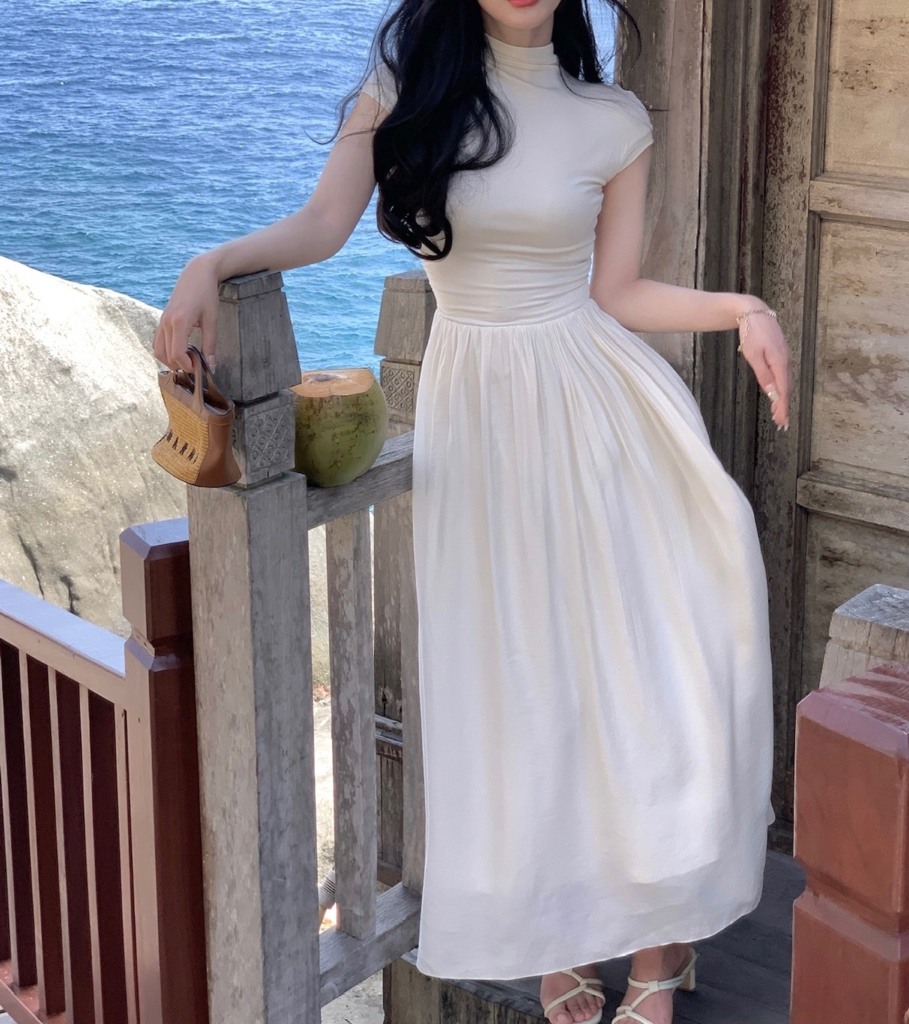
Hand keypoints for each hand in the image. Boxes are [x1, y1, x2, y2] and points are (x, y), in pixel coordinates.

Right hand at [152, 254, 220, 373]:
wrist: (196, 273)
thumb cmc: (207, 294)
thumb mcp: (212, 320)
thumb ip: (210, 344)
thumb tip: (211, 366)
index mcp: (179, 321)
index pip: (177, 354)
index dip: (187, 366)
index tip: (198, 368)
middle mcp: (166, 322)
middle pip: (166, 355)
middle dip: (180, 365)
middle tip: (195, 365)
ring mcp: (162, 320)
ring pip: (158, 350)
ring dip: (170, 359)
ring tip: (188, 359)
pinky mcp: (162, 319)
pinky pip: (157, 341)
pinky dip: (166, 350)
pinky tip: (181, 350)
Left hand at [737, 309, 790, 430]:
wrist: (754, 312)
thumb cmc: (751, 333)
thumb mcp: (753, 355)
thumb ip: (763, 374)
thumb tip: (772, 393)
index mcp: (779, 362)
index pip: (783, 390)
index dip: (783, 407)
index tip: (782, 421)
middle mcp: (785, 361)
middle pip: (787, 388)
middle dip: (784, 407)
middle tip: (781, 424)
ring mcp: (784, 357)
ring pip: (786, 382)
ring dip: (783, 399)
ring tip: (778, 414)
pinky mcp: (780, 355)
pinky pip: (783, 375)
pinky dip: (782, 387)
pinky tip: (778, 394)